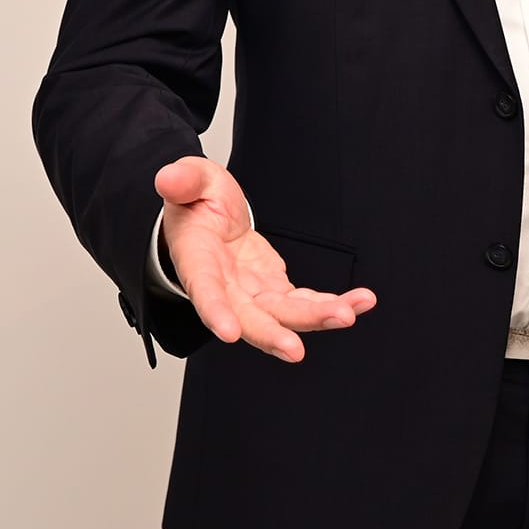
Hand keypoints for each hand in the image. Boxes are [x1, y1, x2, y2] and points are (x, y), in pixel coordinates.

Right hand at [155, 156, 376, 361]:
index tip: (230, 333)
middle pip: (249, 318)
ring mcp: (251, 293)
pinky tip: (360, 303)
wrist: (208, 221)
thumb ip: (183, 182)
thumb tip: (168, 178)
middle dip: (273, 335)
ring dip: (316, 318)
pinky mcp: (274, 290)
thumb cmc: (196, 204)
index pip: (204, 289)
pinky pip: (304, 302)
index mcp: (198, 261)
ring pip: (284, 315)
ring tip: (350, 314)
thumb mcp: (190, 182)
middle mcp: (224, 288)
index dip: (216, 312)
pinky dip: (331, 304)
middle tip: (297, 351)